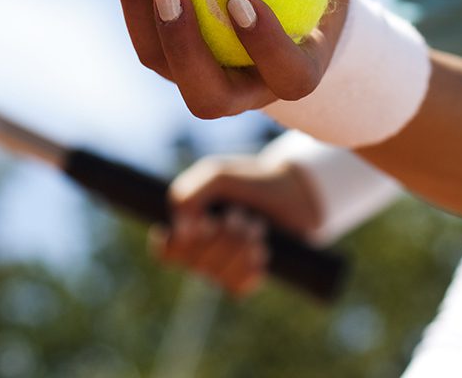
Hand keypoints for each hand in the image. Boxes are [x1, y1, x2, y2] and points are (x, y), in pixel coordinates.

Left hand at [114, 0, 357, 118]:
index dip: (264, 45)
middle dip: (182, 48)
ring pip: (158, 58)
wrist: (289, 2)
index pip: (285, 74)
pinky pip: (142, 24)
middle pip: (206, 95)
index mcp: (294, 76)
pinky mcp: (166, 56)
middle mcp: (242, 92)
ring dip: (138, 8)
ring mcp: (197, 78)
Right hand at [150, 153, 322, 296]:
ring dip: (239, 246)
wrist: (295, 193)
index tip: (196, 226)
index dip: (174, 245)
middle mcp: (203, 251)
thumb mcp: (217, 175)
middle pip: (193, 261)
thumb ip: (189, 195)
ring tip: (256, 225)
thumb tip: (181, 232)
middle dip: (221, 235)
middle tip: (240, 214)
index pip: (166, 251)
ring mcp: (224, 267)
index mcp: (190, 224)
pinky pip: (235, 286)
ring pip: (215, 274)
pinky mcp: (246, 278)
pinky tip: (261, 249)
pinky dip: (249, 266)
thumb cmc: (252, 181)